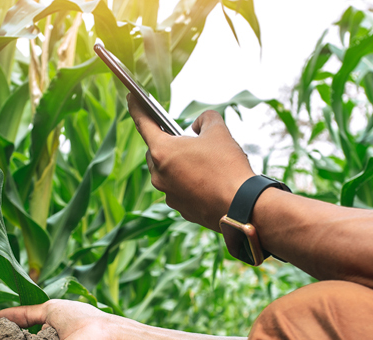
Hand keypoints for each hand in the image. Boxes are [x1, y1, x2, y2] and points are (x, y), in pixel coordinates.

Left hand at [127, 95, 253, 230]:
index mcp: (162, 151)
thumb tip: (198, 124)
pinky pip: (178, 188)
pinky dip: (187, 181)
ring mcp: (168, 194)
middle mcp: (159, 175)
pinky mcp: (180, 208)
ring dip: (177, 163)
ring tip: (198, 158)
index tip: (131, 98)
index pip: (143, 124)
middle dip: (166, 142)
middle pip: (155, 151)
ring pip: (166, 172)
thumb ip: (205, 119)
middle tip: (181, 135)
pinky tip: (204, 178)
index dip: (136, 108)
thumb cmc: (227, 167)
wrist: (241, 206)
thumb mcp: (219, 131)